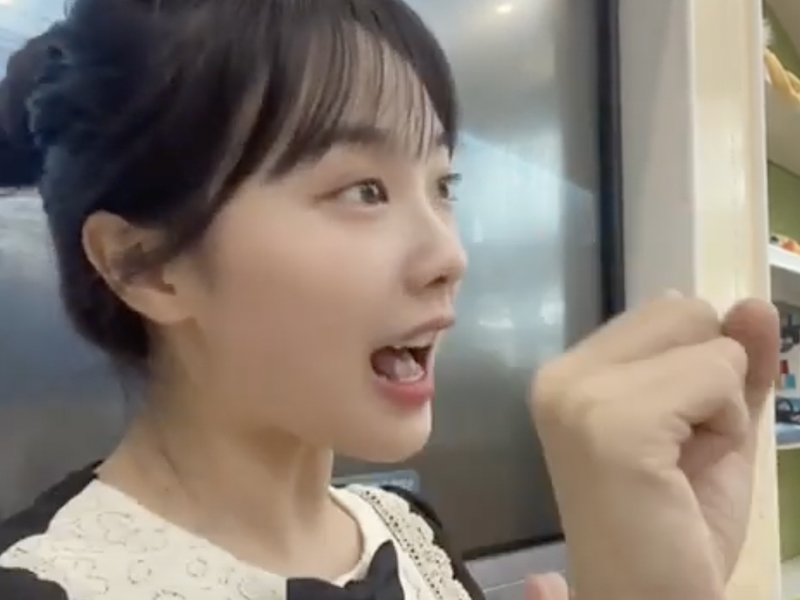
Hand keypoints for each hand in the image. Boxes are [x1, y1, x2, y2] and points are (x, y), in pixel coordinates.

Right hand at [530, 296, 777, 599]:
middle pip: (686, 312)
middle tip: (675, 454)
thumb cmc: (674, 528)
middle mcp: (561, 374)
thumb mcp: (713, 431)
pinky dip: (726, 428)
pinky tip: (683, 474)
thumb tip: (755, 303)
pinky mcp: (612, 421)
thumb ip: (730, 366)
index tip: (666, 441)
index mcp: (569, 374)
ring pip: (710, 343)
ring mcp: (580, 395)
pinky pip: (718, 376)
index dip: (695, 376)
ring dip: (719, 411)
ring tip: (677, 469)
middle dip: (708, 382)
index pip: (669, 312)